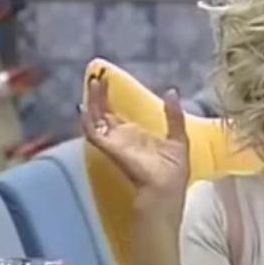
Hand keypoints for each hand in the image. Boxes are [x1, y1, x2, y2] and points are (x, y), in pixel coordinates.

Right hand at [80, 71, 189, 210]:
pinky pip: (93, 134)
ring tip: (93, 82)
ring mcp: (113, 143)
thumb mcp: (178, 138)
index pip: (115, 113)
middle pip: (102, 113)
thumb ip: (173, 116)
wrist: (166, 189)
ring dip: (93, 101)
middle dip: (98, 95)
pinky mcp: (110, 149)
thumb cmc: (173, 171)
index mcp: (133, 136)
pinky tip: (85, 106)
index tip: (107, 78)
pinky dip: (87, 121)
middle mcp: (120, 138)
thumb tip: (172, 91)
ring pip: (95, 119)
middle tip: (97, 75)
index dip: (109, 97)